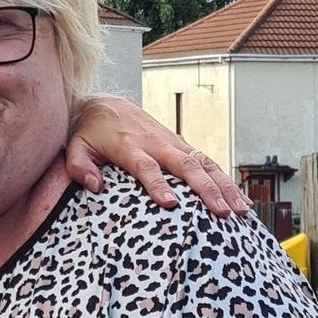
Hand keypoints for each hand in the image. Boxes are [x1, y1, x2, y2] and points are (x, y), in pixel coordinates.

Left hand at [66, 95, 250, 217]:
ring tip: (240, 210)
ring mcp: (173, 144)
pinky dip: (226, 181)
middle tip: (221, 212)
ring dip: (224, 187)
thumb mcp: (76, 146)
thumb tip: (95, 186)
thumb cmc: (91, 132)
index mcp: (130, 146)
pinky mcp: (183, 146)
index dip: (157, 184)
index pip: (146, 166)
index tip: (170, 203)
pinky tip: (241, 201)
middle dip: (205, 189)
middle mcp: (156, 144)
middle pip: (185, 166)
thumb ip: (80, 166)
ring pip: (204, 164)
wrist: (108, 105)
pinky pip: (208, 163)